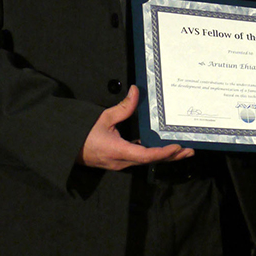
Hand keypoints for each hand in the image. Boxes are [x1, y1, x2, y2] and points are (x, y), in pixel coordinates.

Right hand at [79, 86, 193, 169]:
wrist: (67, 149)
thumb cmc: (83, 134)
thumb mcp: (104, 117)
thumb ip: (123, 107)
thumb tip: (136, 91)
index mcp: (119, 151)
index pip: (147, 155)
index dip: (164, 152)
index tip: (177, 147)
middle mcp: (122, 161)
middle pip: (151, 161)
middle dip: (171, 156)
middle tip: (189, 150)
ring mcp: (120, 163)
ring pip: (146, 161)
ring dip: (163, 157)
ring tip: (180, 150)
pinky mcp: (118, 161)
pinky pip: (138, 159)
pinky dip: (152, 154)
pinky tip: (160, 148)